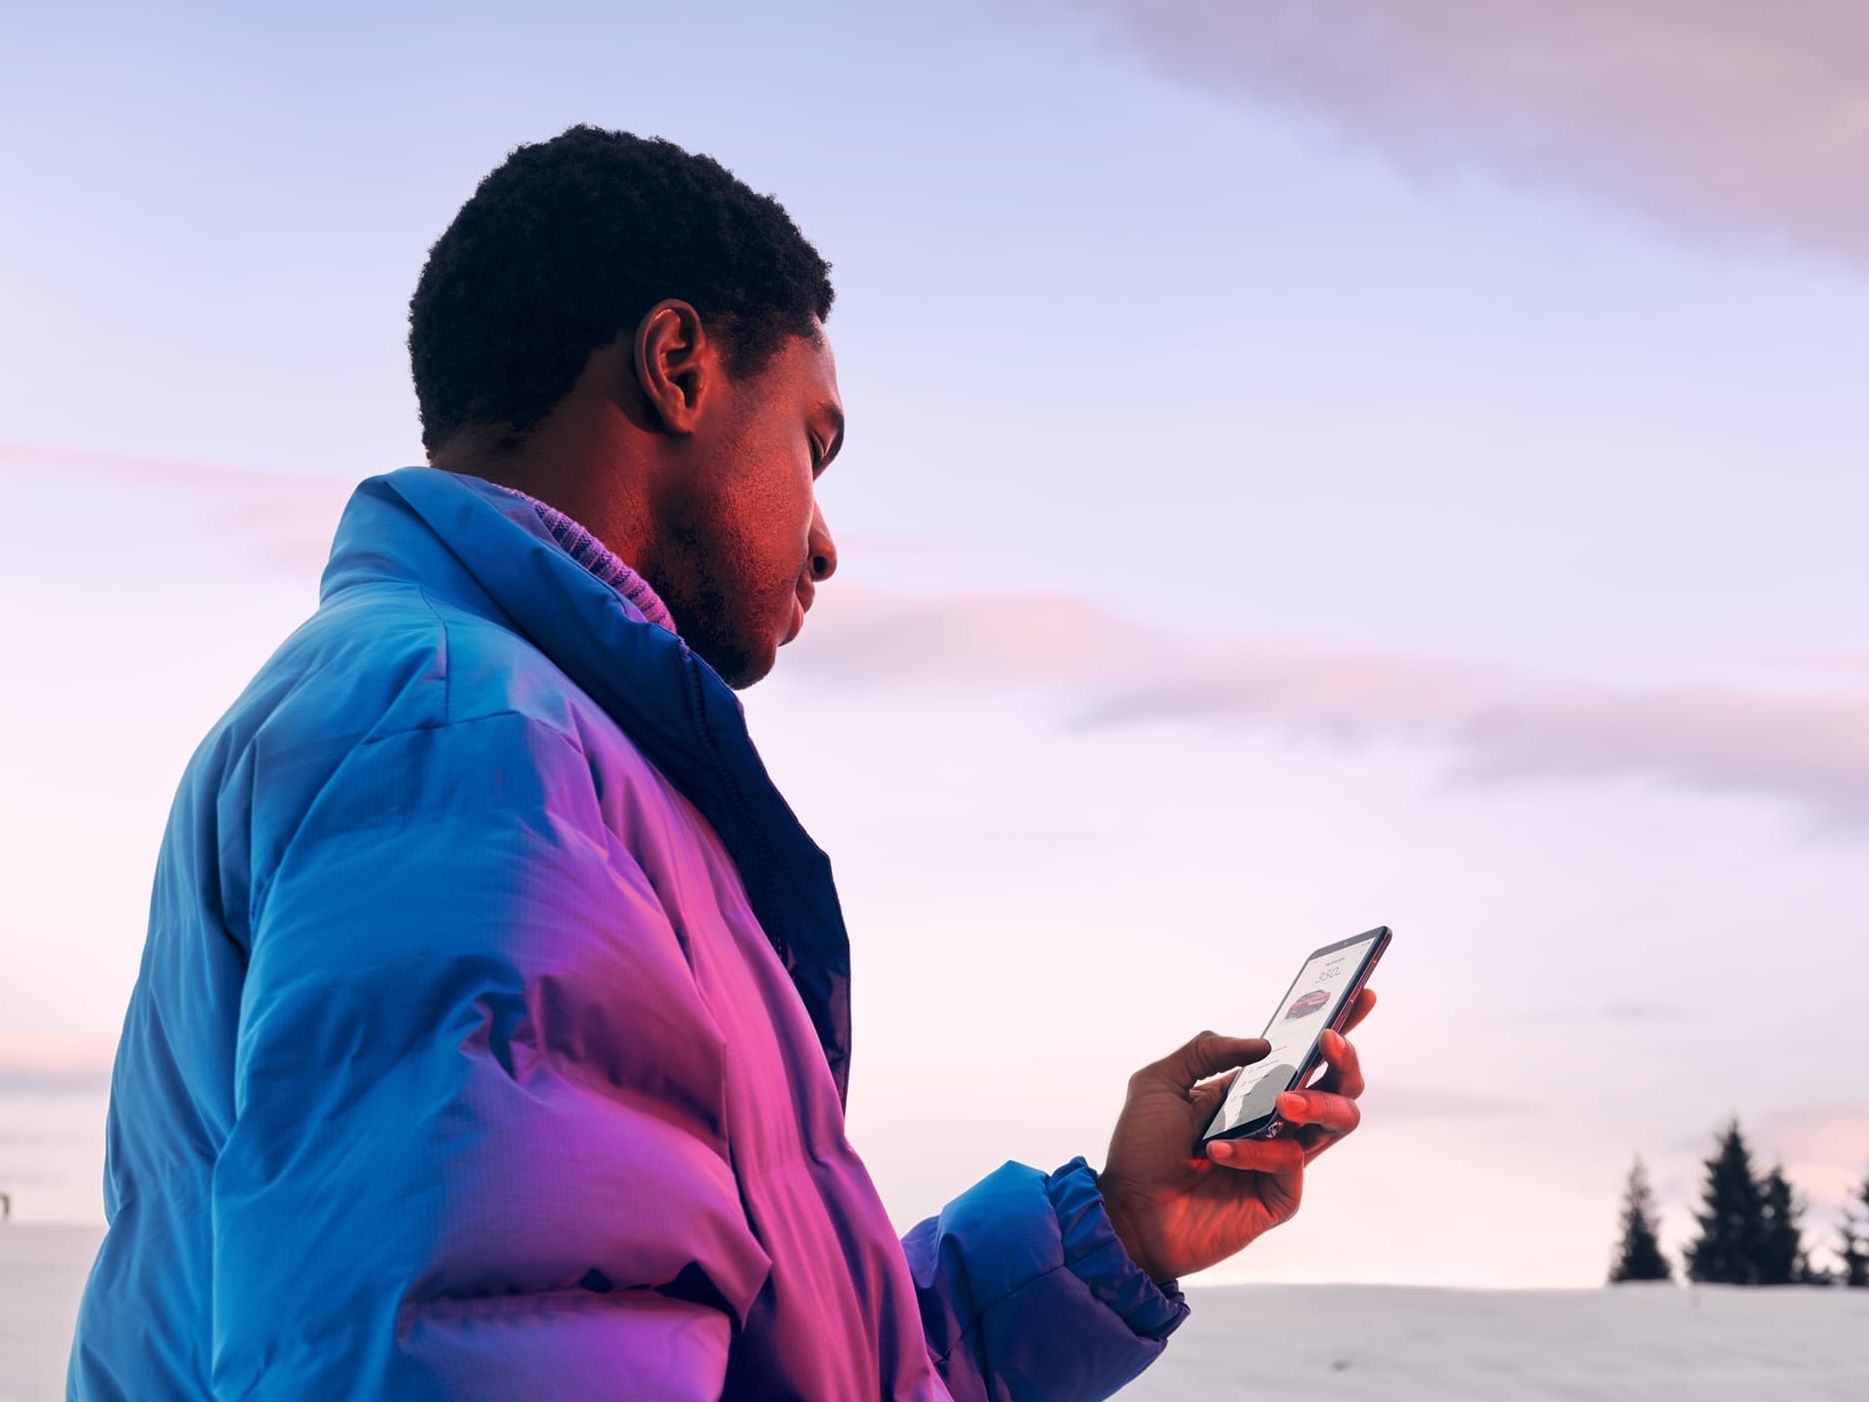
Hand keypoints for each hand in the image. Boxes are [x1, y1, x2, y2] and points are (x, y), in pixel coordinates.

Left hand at [1095, 987, 1374, 1283]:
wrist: (1126, 1214)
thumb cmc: (1141, 1150)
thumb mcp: (1159, 1083)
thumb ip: (1205, 1052)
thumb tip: (1263, 1045)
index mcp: (1252, 1090)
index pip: (1305, 1055)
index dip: (1340, 1026)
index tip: (1363, 994)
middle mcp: (1276, 1121)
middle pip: (1340, 1086)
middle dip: (1345, 1059)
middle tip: (1328, 1041)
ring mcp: (1283, 1159)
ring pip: (1338, 1121)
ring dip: (1316, 1101)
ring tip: (1283, 1099)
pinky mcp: (1281, 1197)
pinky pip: (1291, 1162)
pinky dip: (1255, 1151)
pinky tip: (1216, 1150)